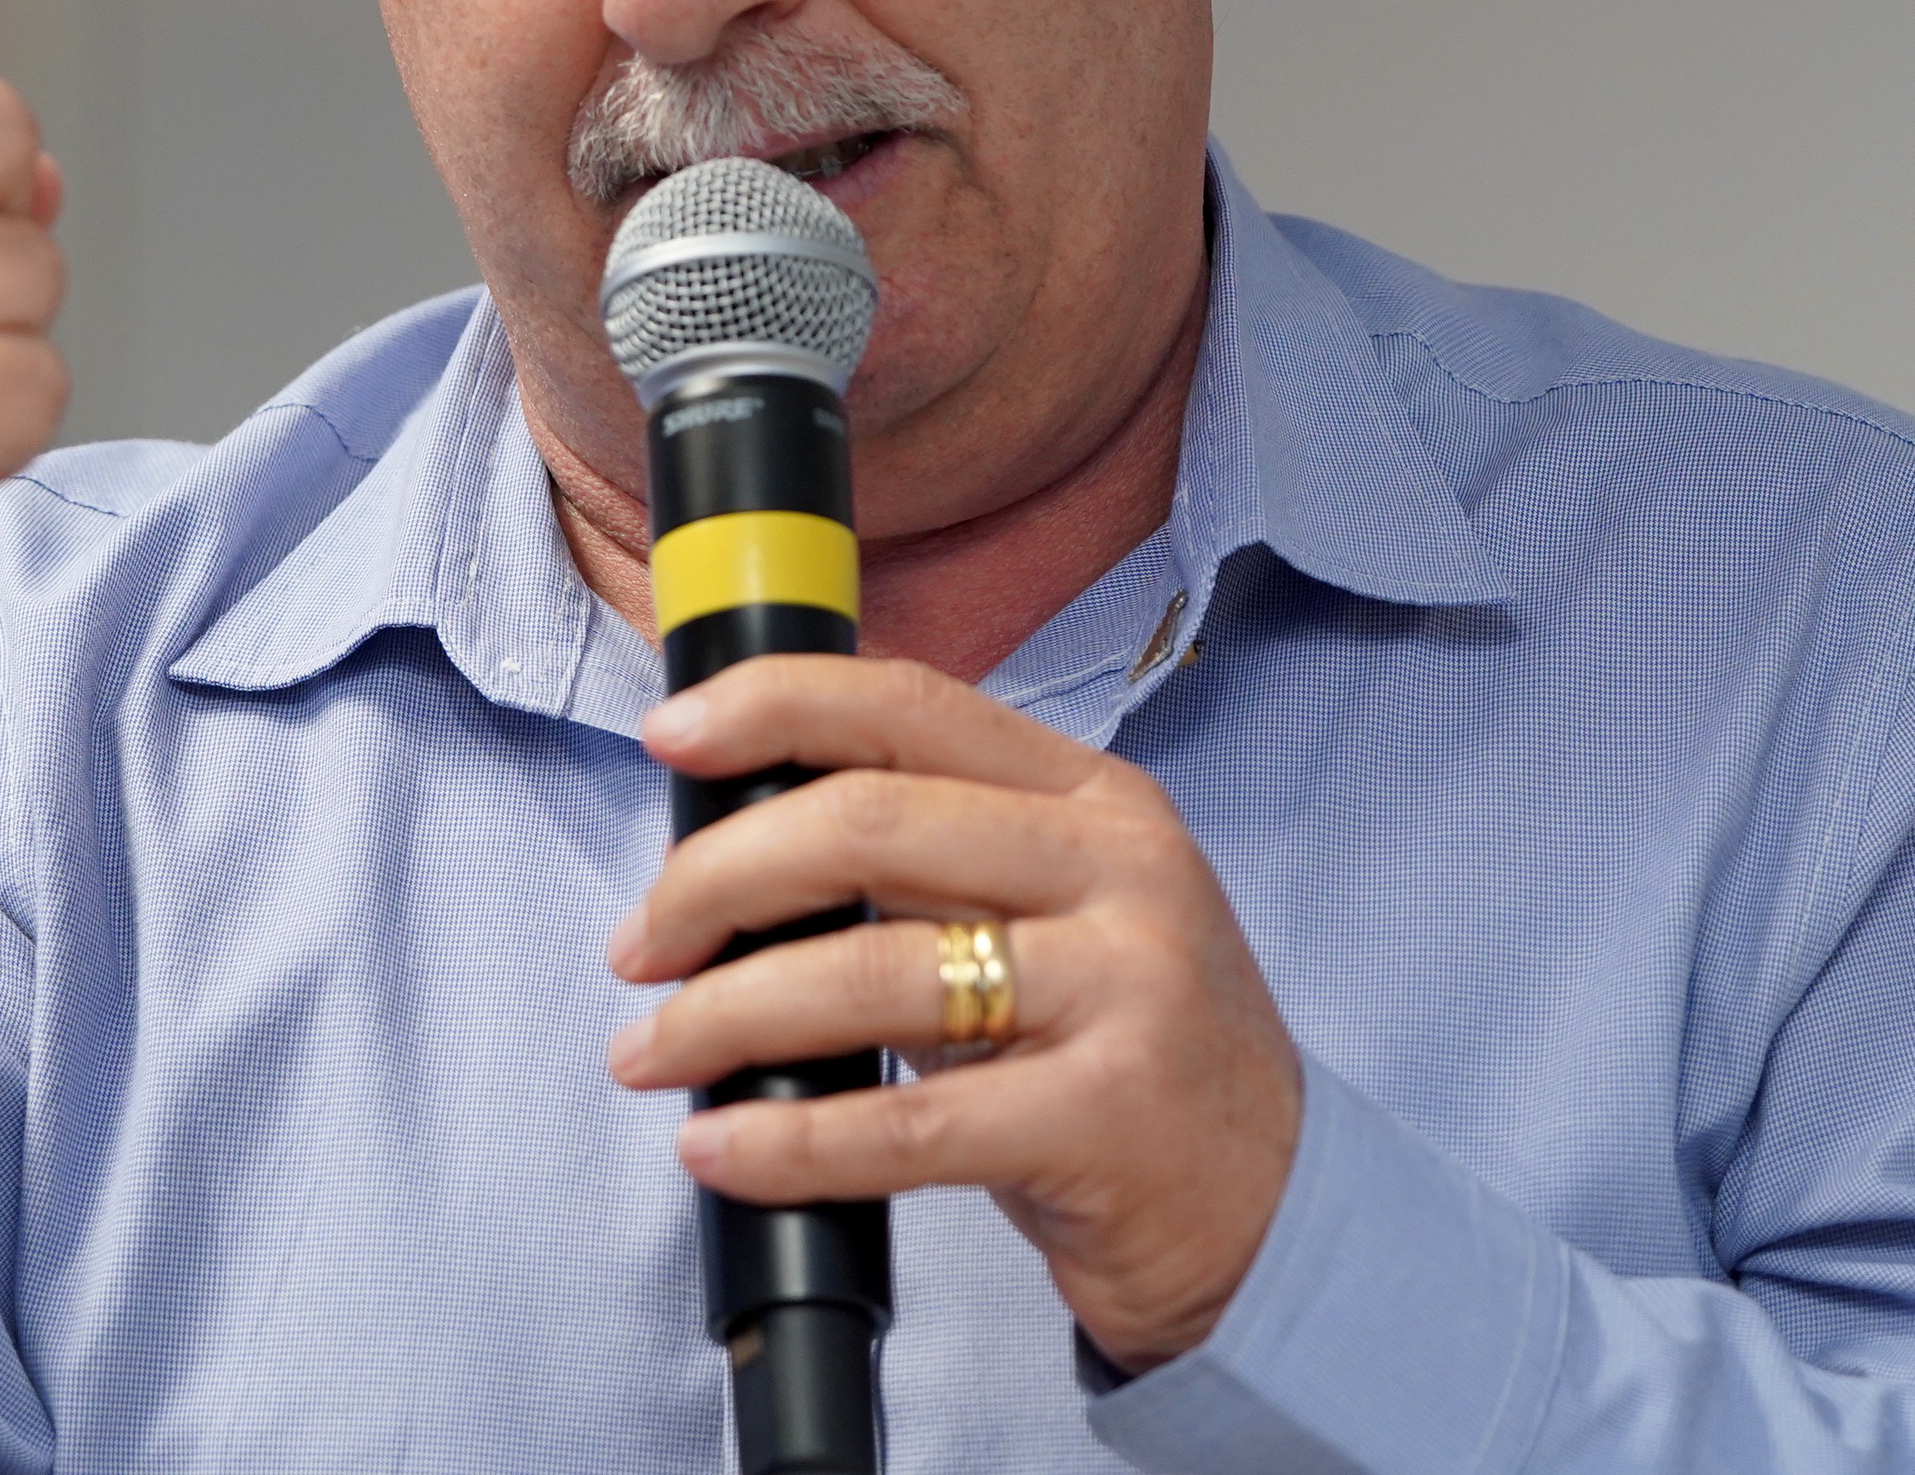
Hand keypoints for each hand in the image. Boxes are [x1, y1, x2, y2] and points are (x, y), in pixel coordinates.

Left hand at [604, 655, 1304, 1373]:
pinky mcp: (1109, 1117)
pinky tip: (719, 1149)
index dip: (772, 705)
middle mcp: (1120, 869)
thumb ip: (939, 861)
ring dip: (721, 1015)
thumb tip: (737, 847)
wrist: (1274, 1211)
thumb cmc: (1128, 1058)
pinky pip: (907, 1127)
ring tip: (651, 1052)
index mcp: (1097, 797)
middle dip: (714, 879)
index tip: (669, 735)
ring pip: (866, 972)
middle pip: (864, 822)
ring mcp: (1126, 988)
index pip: (909, 703)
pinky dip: (786, 1141)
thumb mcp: (1065, 916)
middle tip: (641, 946)